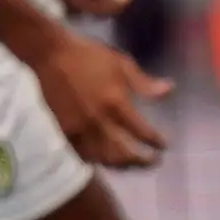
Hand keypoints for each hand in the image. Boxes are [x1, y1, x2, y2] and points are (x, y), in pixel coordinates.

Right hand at [29, 28, 173, 168]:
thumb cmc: (88, 55)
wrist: (49, 54)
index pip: (142, 132)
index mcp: (116, 104)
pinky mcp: (64, 129)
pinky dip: (96, 160)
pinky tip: (104, 160)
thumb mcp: (121, 63)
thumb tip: (170, 90)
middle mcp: (99, 121)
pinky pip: (82, 153)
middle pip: (124, 153)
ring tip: (131, 165)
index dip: (156, 142)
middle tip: (153, 161)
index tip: (164, 145)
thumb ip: (144, 83)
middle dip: (142, 161)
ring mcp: (79, 128)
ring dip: (121, 165)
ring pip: (103, 158)